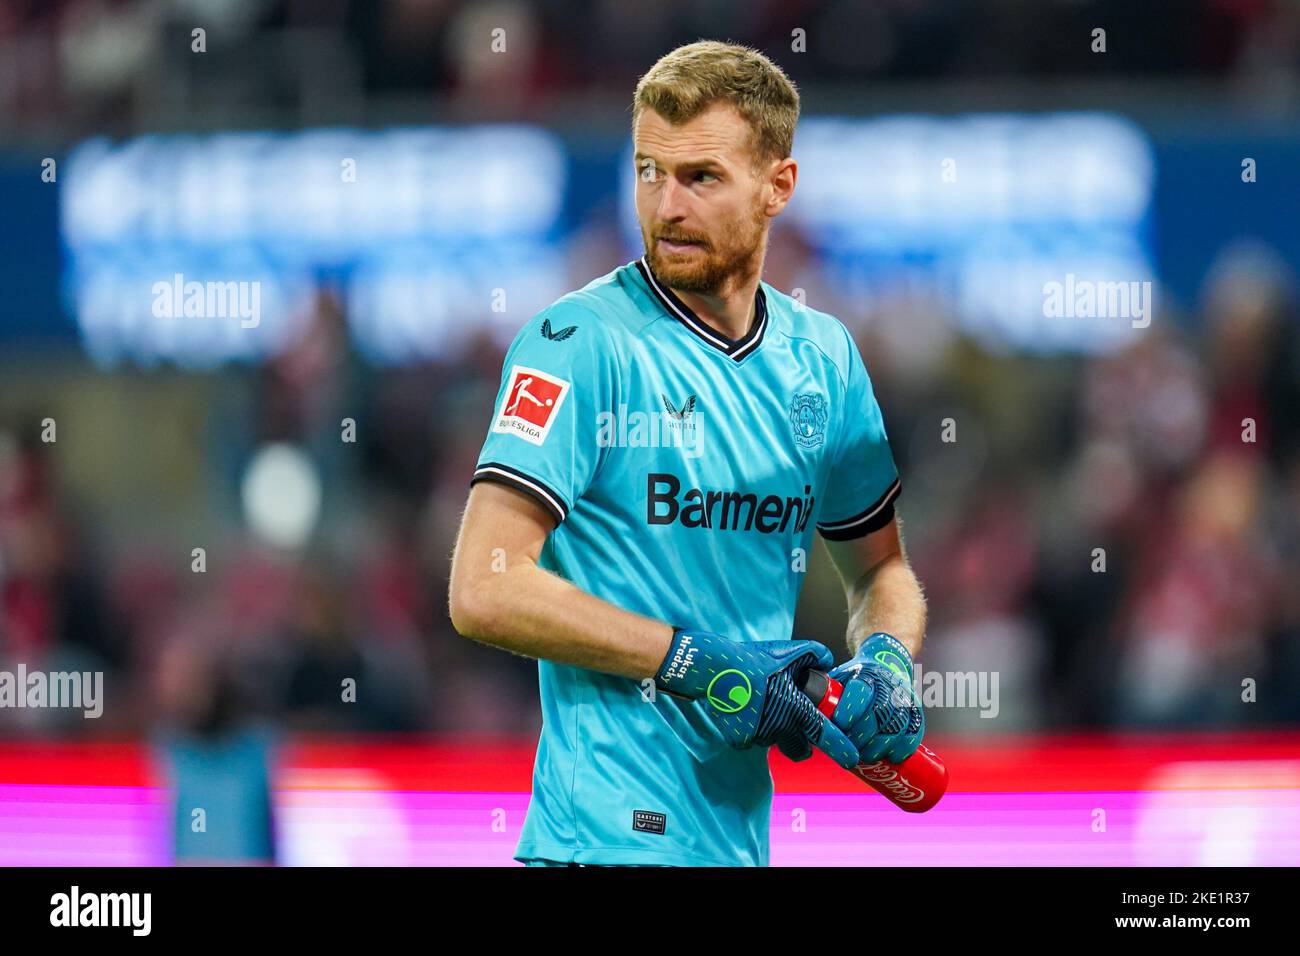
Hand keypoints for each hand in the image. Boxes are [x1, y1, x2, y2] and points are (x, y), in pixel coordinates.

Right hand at [655, 628, 860, 769]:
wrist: (713, 668)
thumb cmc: (753, 659)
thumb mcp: (788, 650)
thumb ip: (815, 655)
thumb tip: (828, 663)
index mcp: (795, 707)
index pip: (824, 733)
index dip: (841, 749)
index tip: (852, 759)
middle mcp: (779, 726)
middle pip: (800, 750)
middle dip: (805, 746)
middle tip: (801, 731)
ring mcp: (758, 735)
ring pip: (774, 741)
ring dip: (776, 730)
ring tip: (765, 705)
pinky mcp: (739, 739)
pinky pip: (752, 739)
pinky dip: (754, 729)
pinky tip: (747, 709)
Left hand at [825, 632, 924, 764]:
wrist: (885, 663)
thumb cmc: (852, 680)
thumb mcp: (836, 679)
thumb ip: (818, 697)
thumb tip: (790, 721)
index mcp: (863, 675)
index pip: (859, 692)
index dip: (850, 711)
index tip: (839, 727)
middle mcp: (886, 685)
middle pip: (878, 714)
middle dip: (863, 737)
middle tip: (851, 750)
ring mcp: (903, 698)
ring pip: (897, 725)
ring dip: (881, 746)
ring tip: (867, 758)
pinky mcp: (915, 711)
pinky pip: (915, 732)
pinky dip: (904, 748)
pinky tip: (892, 758)